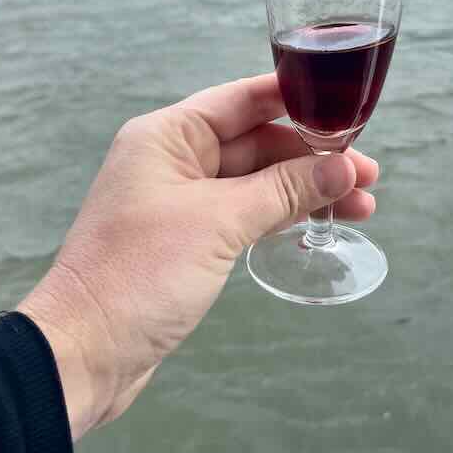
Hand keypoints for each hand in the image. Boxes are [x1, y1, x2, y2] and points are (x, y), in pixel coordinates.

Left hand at [17, 74, 377, 439]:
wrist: (84, 354)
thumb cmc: (141, 273)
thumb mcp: (220, 223)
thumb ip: (284, 190)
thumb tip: (344, 167)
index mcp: (168, 135)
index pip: (243, 99)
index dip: (298, 99)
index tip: (348, 108)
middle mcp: (174, 158)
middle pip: (256, 141)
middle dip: (312, 156)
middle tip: (369, 173)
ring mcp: (180, 201)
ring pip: (256, 181)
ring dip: (305, 189)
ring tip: (363, 205)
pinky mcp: (188, 240)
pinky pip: (245, 213)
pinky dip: (281, 215)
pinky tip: (320, 221)